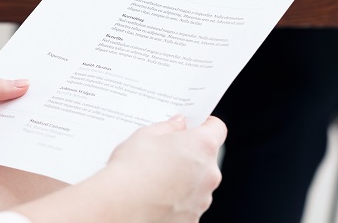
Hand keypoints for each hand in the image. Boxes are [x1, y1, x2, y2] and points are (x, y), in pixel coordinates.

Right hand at [103, 115, 226, 222]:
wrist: (121, 207)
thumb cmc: (132, 169)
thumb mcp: (146, 135)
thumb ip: (168, 127)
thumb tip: (179, 124)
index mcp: (202, 146)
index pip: (217, 128)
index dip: (205, 125)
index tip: (193, 126)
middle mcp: (209, 174)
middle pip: (206, 159)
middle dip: (190, 155)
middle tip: (165, 154)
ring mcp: (202, 200)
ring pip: (198, 183)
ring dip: (184, 179)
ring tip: (156, 179)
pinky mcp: (192, 219)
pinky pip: (189, 204)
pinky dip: (177, 201)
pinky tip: (156, 198)